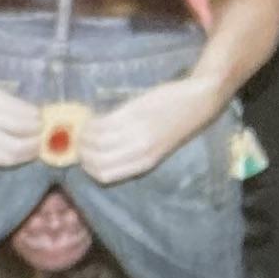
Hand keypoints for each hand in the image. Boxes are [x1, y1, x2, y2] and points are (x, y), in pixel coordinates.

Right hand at [0, 56, 50, 167]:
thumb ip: (6, 99)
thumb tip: (33, 113)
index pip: (21, 121)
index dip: (40, 123)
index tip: (50, 117)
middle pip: (18, 146)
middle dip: (37, 142)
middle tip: (49, 133)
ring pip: (8, 157)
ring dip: (27, 153)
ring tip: (38, 142)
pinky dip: (13, 156)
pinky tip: (21, 149)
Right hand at [74, 72, 215, 186]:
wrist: (199, 101)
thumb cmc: (177, 123)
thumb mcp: (158, 148)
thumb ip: (133, 155)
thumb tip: (102, 154)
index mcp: (144, 164)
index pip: (104, 176)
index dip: (88, 168)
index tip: (84, 156)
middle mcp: (139, 152)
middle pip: (96, 160)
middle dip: (81, 151)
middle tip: (79, 139)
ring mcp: (136, 132)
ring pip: (95, 141)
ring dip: (83, 134)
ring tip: (85, 126)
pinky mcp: (133, 113)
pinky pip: (103, 122)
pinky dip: (92, 121)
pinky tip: (94, 116)